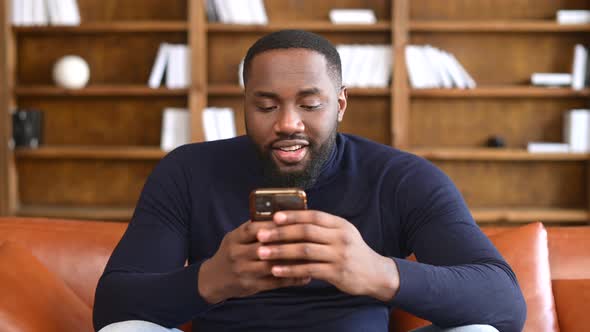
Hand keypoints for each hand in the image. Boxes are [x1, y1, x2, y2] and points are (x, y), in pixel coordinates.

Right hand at [198, 220, 310, 303]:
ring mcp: (244, 271)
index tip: (292, 221)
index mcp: (234, 238)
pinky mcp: (251, 286)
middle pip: (264, 247)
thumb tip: (280, 216)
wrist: (213, 279)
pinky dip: (291, 279)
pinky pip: (274, 283)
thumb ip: (253, 229)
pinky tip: (305, 276)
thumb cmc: (230, 253)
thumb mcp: (235, 237)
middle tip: (308, 239)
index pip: (254, 228)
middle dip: (287, 242)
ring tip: (310, 258)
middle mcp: (237, 254)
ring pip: (271, 265)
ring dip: (292, 262)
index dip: (273, 224)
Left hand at [256, 211, 399, 301]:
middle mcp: (340, 237)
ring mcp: (339, 255)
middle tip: (260, 235)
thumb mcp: (342, 234)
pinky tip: (276, 270)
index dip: (293, 215)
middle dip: (280, 233)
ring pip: (305, 250)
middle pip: (306, 232)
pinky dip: (290, 270)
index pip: (313, 216)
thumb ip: (322, 227)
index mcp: (340, 224)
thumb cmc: (352, 252)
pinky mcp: (337, 273)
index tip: (273, 217)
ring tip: (263, 253)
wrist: (375, 274)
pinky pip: (309, 270)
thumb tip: (292, 219)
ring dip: (281, 251)